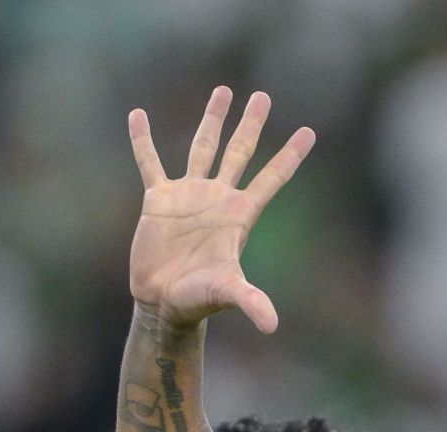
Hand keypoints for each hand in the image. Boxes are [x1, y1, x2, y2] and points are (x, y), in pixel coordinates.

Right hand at [126, 86, 315, 332]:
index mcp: (239, 215)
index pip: (271, 179)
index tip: (309, 131)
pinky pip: (149, 162)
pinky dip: (142, 140)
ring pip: (202, 147)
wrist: (163, 302)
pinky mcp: (158, 199)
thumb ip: (250, 302)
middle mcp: (218, 199)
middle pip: (239, 151)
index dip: (289, 156)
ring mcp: (189, 195)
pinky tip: (137, 115)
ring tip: (224, 91)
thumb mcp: (226, 293)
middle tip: (263, 96)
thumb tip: (272, 326)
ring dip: (212, 119)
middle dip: (251, 124)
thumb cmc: (198, 299)